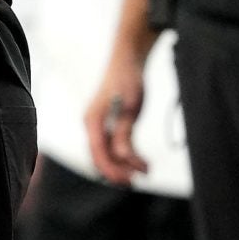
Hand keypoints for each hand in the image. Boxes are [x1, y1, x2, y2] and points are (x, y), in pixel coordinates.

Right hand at [85, 48, 149, 185]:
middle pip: (101, 158)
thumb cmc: (127, 80)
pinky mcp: (110, 124)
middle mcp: (92, 126)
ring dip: (126, 165)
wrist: (129, 60)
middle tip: (139, 180)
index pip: (98, 154)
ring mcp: (100, 126)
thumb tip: (123, 157)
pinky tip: (142, 161)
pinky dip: (128, 155)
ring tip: (146, 170)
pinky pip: (116, 146)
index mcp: (92, 122)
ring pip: (109, 154)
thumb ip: (124, 134)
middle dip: (119, 171)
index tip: (130, 179)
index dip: (113, 170)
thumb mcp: (129, 109)